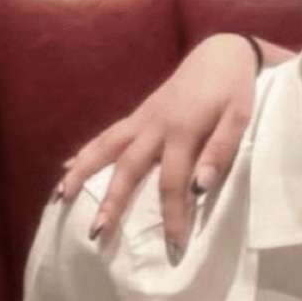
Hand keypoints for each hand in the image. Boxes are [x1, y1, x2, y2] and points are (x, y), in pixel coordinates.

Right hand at [56, 34, 261, 253]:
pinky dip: (86, 151)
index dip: (173, 216)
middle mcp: (154, 126)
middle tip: (96, 233)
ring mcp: (142, 119)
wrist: (221, 53)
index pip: (173, 183)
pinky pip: (107, 136)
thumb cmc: (235, 89)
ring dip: (82, 172)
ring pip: (105, 147)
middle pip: (127, 169)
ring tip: (62, 198)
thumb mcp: (239, 117)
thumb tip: (200, 187)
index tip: (173, 248)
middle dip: (111, 202)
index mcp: (181, 131)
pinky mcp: (139, 115)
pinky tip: (68, 167)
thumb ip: (220, 151)